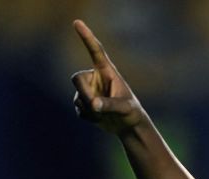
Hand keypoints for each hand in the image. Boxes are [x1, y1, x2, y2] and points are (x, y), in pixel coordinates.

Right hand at [70, 19, 144, 134]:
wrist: (128, 126)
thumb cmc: (131, 112)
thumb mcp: (124, 108)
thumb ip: (109, 105)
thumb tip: (93, 104)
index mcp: (107, 71)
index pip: (95, 51)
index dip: (87, 37)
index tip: (77, 22)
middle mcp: (95, 78)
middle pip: (77, 79)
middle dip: (83, 93)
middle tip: (94, 106)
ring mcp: (88, 90)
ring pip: (78, 97)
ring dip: (89, 109)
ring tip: (105, 114)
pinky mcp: (84, 102)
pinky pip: (79, 109)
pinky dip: (88, 117)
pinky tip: (99, 118)